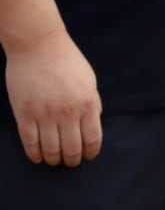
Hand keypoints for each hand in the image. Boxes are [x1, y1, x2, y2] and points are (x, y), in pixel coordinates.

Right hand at [4, 31, 102, 165]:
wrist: (39, 47)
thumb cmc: (67, 62)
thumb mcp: (89, 81)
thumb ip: (93, 103)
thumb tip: (94, 122)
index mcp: (88, 104)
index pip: (93, 138)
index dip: (91, 152)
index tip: (89, 156)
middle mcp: (67, 113)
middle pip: (72, 148)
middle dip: (73, 159)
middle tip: (71, 162)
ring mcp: (45, 114)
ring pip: (51, 148)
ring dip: (54, 159)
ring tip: (55, 161)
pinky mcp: (25, 114)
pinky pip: (30, 142)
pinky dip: (35, 154)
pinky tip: (38, 157)